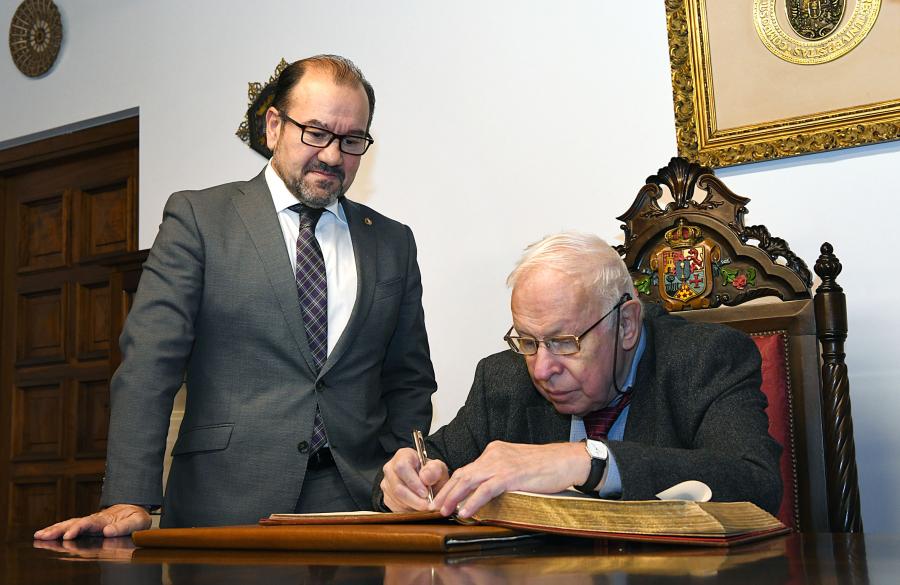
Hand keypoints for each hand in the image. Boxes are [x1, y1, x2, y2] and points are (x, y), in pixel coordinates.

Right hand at [33, 504, 151, 539]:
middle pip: (73, 523)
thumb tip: (107, 531)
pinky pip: (69, 527)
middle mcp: (94, 520)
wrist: (135, 509)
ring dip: (54, 530)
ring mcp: (88, 522)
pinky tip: (44, 535)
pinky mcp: (86, 526)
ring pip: (68, 524)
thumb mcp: (137, 521)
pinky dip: (56, 530)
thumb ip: (124, 526)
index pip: (89, 523)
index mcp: (105, 519)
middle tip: (44, 536)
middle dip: (58, 530)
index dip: (78, 529)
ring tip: (39, 536)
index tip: (68, 535)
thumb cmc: (136, 517)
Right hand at [381, 447, 449, 511]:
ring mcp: (386, 484)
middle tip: (428, 505)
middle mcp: (390, 468)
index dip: (413, 482)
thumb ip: (435, 470)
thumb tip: (424, 477)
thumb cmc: (432, 475)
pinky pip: (395, 507)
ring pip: (396, 499)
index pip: (402, 467)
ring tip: (425, 505)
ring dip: (413, 506)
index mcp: (403, 456)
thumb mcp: (439, 469)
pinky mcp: (387, 498)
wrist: (428, 486)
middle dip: (414, 499)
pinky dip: (408, 510)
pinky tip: (418, 507)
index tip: (425, 493)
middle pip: (397, 487)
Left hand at [431, 441, 589, 517]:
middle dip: (447, 491)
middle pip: (463, 473)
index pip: (468, 468)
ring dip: (454, 497)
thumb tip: (486, 488)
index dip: (453, 483)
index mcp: (494, 450)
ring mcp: (502, 464)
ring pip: (469, 480)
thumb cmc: (546, 465)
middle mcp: (494, 454)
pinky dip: (473, 501)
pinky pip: (486, 489)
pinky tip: (465, 512)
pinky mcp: (511, 475)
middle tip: (435, 505)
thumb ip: (500, 472)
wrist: (566, 460)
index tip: (444, 496)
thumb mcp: (516, 464)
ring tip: (444, 510)